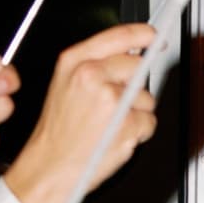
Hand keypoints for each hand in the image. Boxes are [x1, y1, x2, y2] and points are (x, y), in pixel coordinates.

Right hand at [5, 25, 160, 202]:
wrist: (49, 168)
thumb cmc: (57, 133)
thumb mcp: (64, 86)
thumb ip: (96, 66)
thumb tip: (131, 53)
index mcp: (74, 62)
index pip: (119, 36)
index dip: (143, 34)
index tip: (154, 36)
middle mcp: (91, 75)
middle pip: (138, 67)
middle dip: (134, 86)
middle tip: (113, 106)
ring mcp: (110, 99)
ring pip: (146, 98)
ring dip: (136, 112)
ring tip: (108, 125)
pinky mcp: (126, 122)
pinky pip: (149, 122)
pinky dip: (139, 132)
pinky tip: (115, 137)